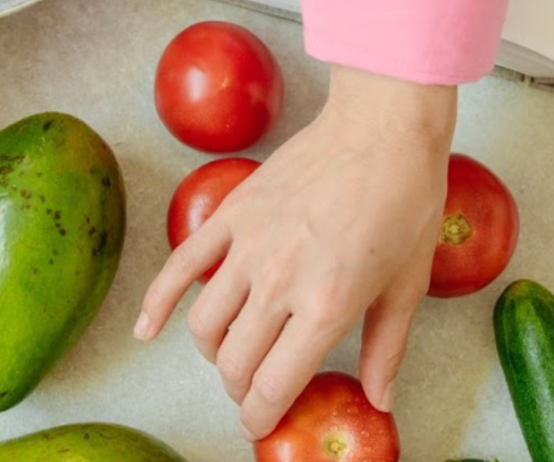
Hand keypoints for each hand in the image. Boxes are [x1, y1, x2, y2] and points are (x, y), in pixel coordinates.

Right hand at [133, 65, 454, 439]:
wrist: (383, 127)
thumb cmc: (405, 201)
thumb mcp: (407, 286)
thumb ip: (386, 349)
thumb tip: (380, 400)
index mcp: (327, 306)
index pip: (272, 387)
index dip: (260, 418)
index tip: (261, 426)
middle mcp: (280, 282)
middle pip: (233, 364)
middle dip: (240, 391)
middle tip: (256, 390)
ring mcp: (248, 246)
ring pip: (203, 326)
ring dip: (213, 353)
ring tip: (232, 353)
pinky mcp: (231, 215)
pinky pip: (179, 267)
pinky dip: (156, 304)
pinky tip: (146, 329)